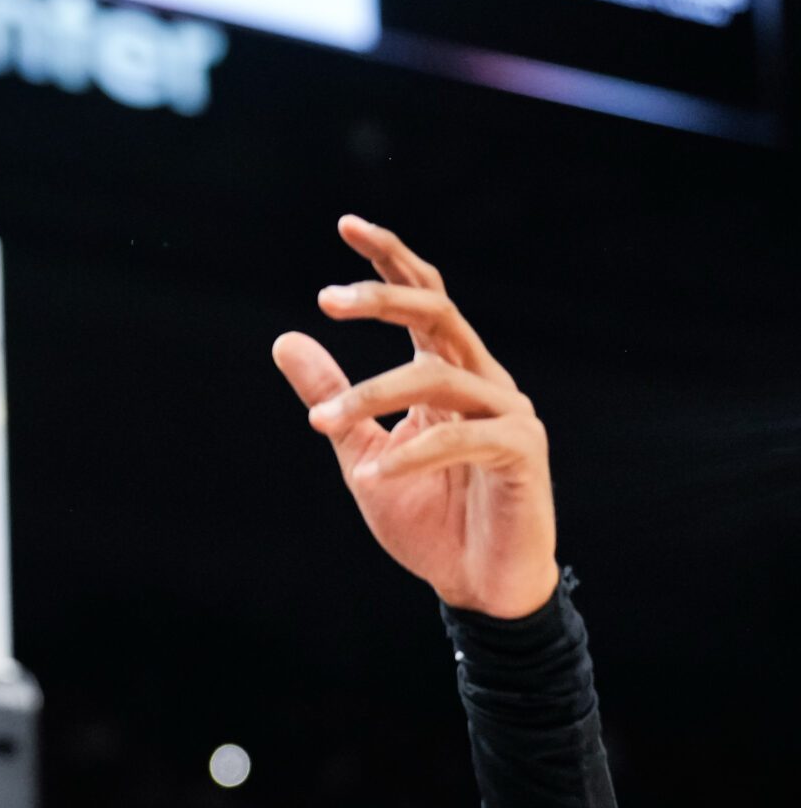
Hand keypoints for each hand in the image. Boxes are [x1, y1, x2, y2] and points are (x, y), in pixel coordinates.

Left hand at [272, 215, 559, 618]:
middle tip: (327, 299)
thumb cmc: (429, 517)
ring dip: (371, 397)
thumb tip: (284, 339)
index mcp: (447, 372)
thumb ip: (331, 398)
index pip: (423, 297)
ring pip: (438, 377)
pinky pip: (462, 437)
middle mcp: (483, 379)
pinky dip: (411, 454)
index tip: (346, 224)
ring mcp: (509, 412)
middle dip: (384, 298)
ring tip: (321, 426)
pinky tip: (369, 474)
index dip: (390, 258)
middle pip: (439, 313)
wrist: (478, 584)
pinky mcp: (522, 451)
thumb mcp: (360, 452)